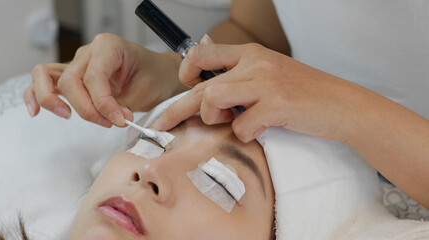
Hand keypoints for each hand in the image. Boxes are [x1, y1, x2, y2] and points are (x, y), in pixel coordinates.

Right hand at [24, 33, 182, 126]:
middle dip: (87, 108)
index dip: (103, 104)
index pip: (94, 77)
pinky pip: (44, 80)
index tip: (119, 121)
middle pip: (70, 81)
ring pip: (47, 76)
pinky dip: (35, 94)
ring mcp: (77, 63)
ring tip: (67, 116)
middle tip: (109, 123)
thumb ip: (120, 105)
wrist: (158, 75)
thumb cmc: (153, 77)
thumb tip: (108, 119)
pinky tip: (36, 111)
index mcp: (108, 47)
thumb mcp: (143, 91)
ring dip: (53, 100)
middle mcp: (89, 52)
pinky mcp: (72, 76)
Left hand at [154, 40, 365, 142]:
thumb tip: (208, 84)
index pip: (203, 53)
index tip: (186, 88)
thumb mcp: (270, 73)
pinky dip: (245, 134)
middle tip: (162, 124)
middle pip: (201, 85)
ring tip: (229, 123)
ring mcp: (266, 83)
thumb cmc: (304, 93)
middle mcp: (255, 63)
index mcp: (251, 53)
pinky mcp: (277, 105)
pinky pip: (241, 125)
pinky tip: (259, 131)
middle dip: (176, 108)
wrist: (342, 104)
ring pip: (213, 98)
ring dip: (214, 117)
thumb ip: (242, 74)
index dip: (187, 71)